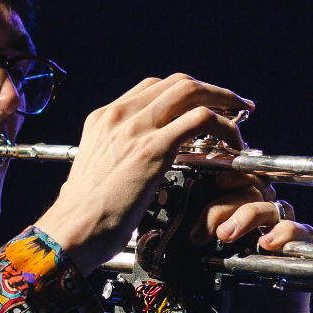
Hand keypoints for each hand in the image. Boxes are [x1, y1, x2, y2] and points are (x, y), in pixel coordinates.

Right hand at [31, 74, 250, 274]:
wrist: (72, 230)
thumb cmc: (85, 213)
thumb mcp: (97, 168)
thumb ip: (119, 154)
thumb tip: (140, 160)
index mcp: (104, 118)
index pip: (152, 88)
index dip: (185, 92)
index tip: (204, 104)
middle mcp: (119, 116)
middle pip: (176, 82)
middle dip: (211, 89)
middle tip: (234, 104)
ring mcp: (136, 129)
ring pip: (190, 91)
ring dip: (223, 100)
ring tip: (240, 116)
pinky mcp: (153, 149)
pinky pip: (200, 121)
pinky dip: (223, 126)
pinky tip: (231, 143)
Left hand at [183, 195, 312, 312]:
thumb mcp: (190, 306)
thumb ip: (179, 279)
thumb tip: (157, 253)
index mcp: (221, 243)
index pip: (223, 196)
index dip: (213, 188)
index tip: (196, 196)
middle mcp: (250, 240)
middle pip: (248, 193)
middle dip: (225, 201)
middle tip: (208, 229)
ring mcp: (276, 252)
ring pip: (274, 205)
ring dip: (251, 211)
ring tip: (229, 233)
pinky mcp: (300, 267)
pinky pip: (304, 232)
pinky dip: (289, 230)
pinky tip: (269, 244)